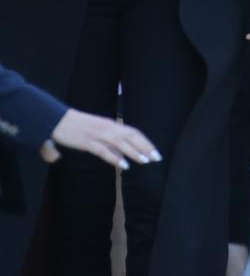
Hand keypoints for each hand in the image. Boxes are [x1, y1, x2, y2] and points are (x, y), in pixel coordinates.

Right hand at [41, 109, 161, 169]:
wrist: (58, 119)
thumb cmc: (78, 126)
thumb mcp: (97, 131)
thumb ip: (109, 142)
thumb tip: (122, 156)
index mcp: (110, 124)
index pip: (133, 132)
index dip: (145, 142)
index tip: (155, 152)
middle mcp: (107, 127)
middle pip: (131, 136)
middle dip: (145, 147)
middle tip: (156, 158)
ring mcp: (97, 134)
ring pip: (120, 142)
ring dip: (134, 152)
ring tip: (145, 161)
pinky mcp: (87, 142)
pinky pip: (104, 150)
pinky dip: (115, 157)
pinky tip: (124, 165)